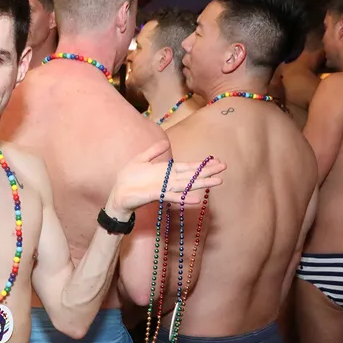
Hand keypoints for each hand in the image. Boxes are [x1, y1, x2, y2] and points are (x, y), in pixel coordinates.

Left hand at [110, 147, 225, 216]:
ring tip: (218, 181)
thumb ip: (153, 152)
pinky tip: (196, 199)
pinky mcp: (156, 195)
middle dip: (208, 171)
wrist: (118, 194)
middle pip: (192, 175)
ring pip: (187, 185)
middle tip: (224, 168)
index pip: (188, 166)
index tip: (216, 160)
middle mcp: (168, 180)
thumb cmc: (129, 179)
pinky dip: (184, 198)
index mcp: (166, 171)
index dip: (201, 164)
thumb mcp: (141, 160)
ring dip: (202, 183)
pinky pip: (172, 196)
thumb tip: (165, 143)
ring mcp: (164, 188)